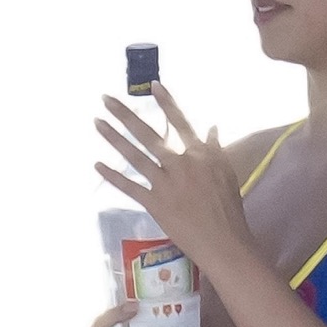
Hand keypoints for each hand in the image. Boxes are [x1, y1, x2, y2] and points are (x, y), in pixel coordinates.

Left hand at [94, 83, 251, 273]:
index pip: (181, 122)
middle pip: (148, 134)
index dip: (167, 103)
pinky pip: (130, 187)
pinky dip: (113, 176)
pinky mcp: (154, 203)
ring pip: (135, 155)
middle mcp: (180, 163)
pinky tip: (98, 165)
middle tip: (105, 99)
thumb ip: (215, 150)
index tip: (152, 86)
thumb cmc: (229, 208)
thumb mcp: (227, 173)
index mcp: (200, 154)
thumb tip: (211, 129)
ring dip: (113, 138)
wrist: (222, 240)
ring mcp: (165, 183)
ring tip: (97, 122)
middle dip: (125, 115)